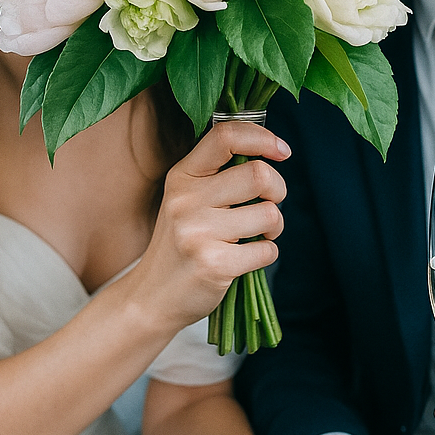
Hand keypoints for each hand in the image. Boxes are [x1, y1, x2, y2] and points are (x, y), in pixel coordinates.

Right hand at [132, 121, 288, 329]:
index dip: (262, 137)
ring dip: (274, 227)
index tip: (282, 152)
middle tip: (270, 204)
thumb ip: (219, 175)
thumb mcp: (188, 200)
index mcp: (182, 176)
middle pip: (259, 175)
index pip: (225, 137)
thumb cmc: (183, 243)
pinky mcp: (213, 264)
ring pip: (270, 214)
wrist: (152, 297)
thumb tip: (271, 150)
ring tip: (256, 236)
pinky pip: (267, 250)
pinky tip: (245, 259)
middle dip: (278, 190)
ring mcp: (197, 232)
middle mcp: (186, 200)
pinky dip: (266, 254)